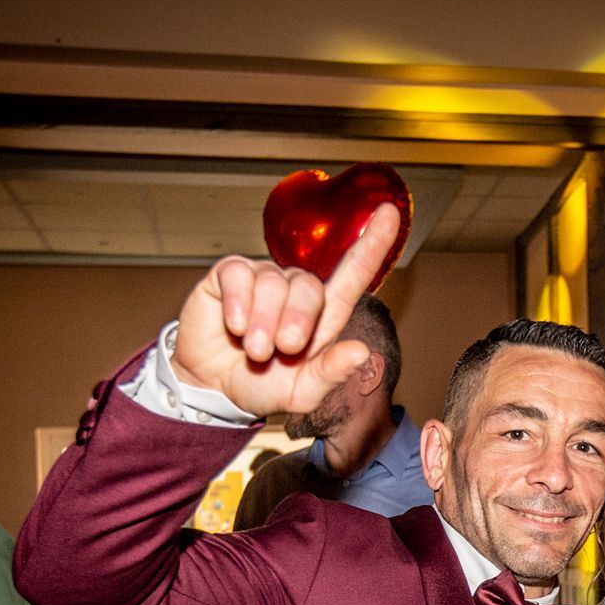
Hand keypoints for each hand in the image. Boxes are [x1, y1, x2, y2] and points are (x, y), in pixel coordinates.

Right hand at [171, 203, 401, 417]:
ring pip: (273, 284)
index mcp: (322, 315)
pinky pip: (239, 275)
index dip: (373, 243)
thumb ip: (331, 374)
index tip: (391, 212)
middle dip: (298, 321)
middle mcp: (296, 289)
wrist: (214, 388)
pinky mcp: (229, 274)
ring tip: (255, 350)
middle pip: (310, 286)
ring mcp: (263, 278)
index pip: (353, 272)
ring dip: (264, 323)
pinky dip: (238, 305)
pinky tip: (236, 327)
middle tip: (284, 350)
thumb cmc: (263, 384)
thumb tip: (361, 351)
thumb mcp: (302, 392)